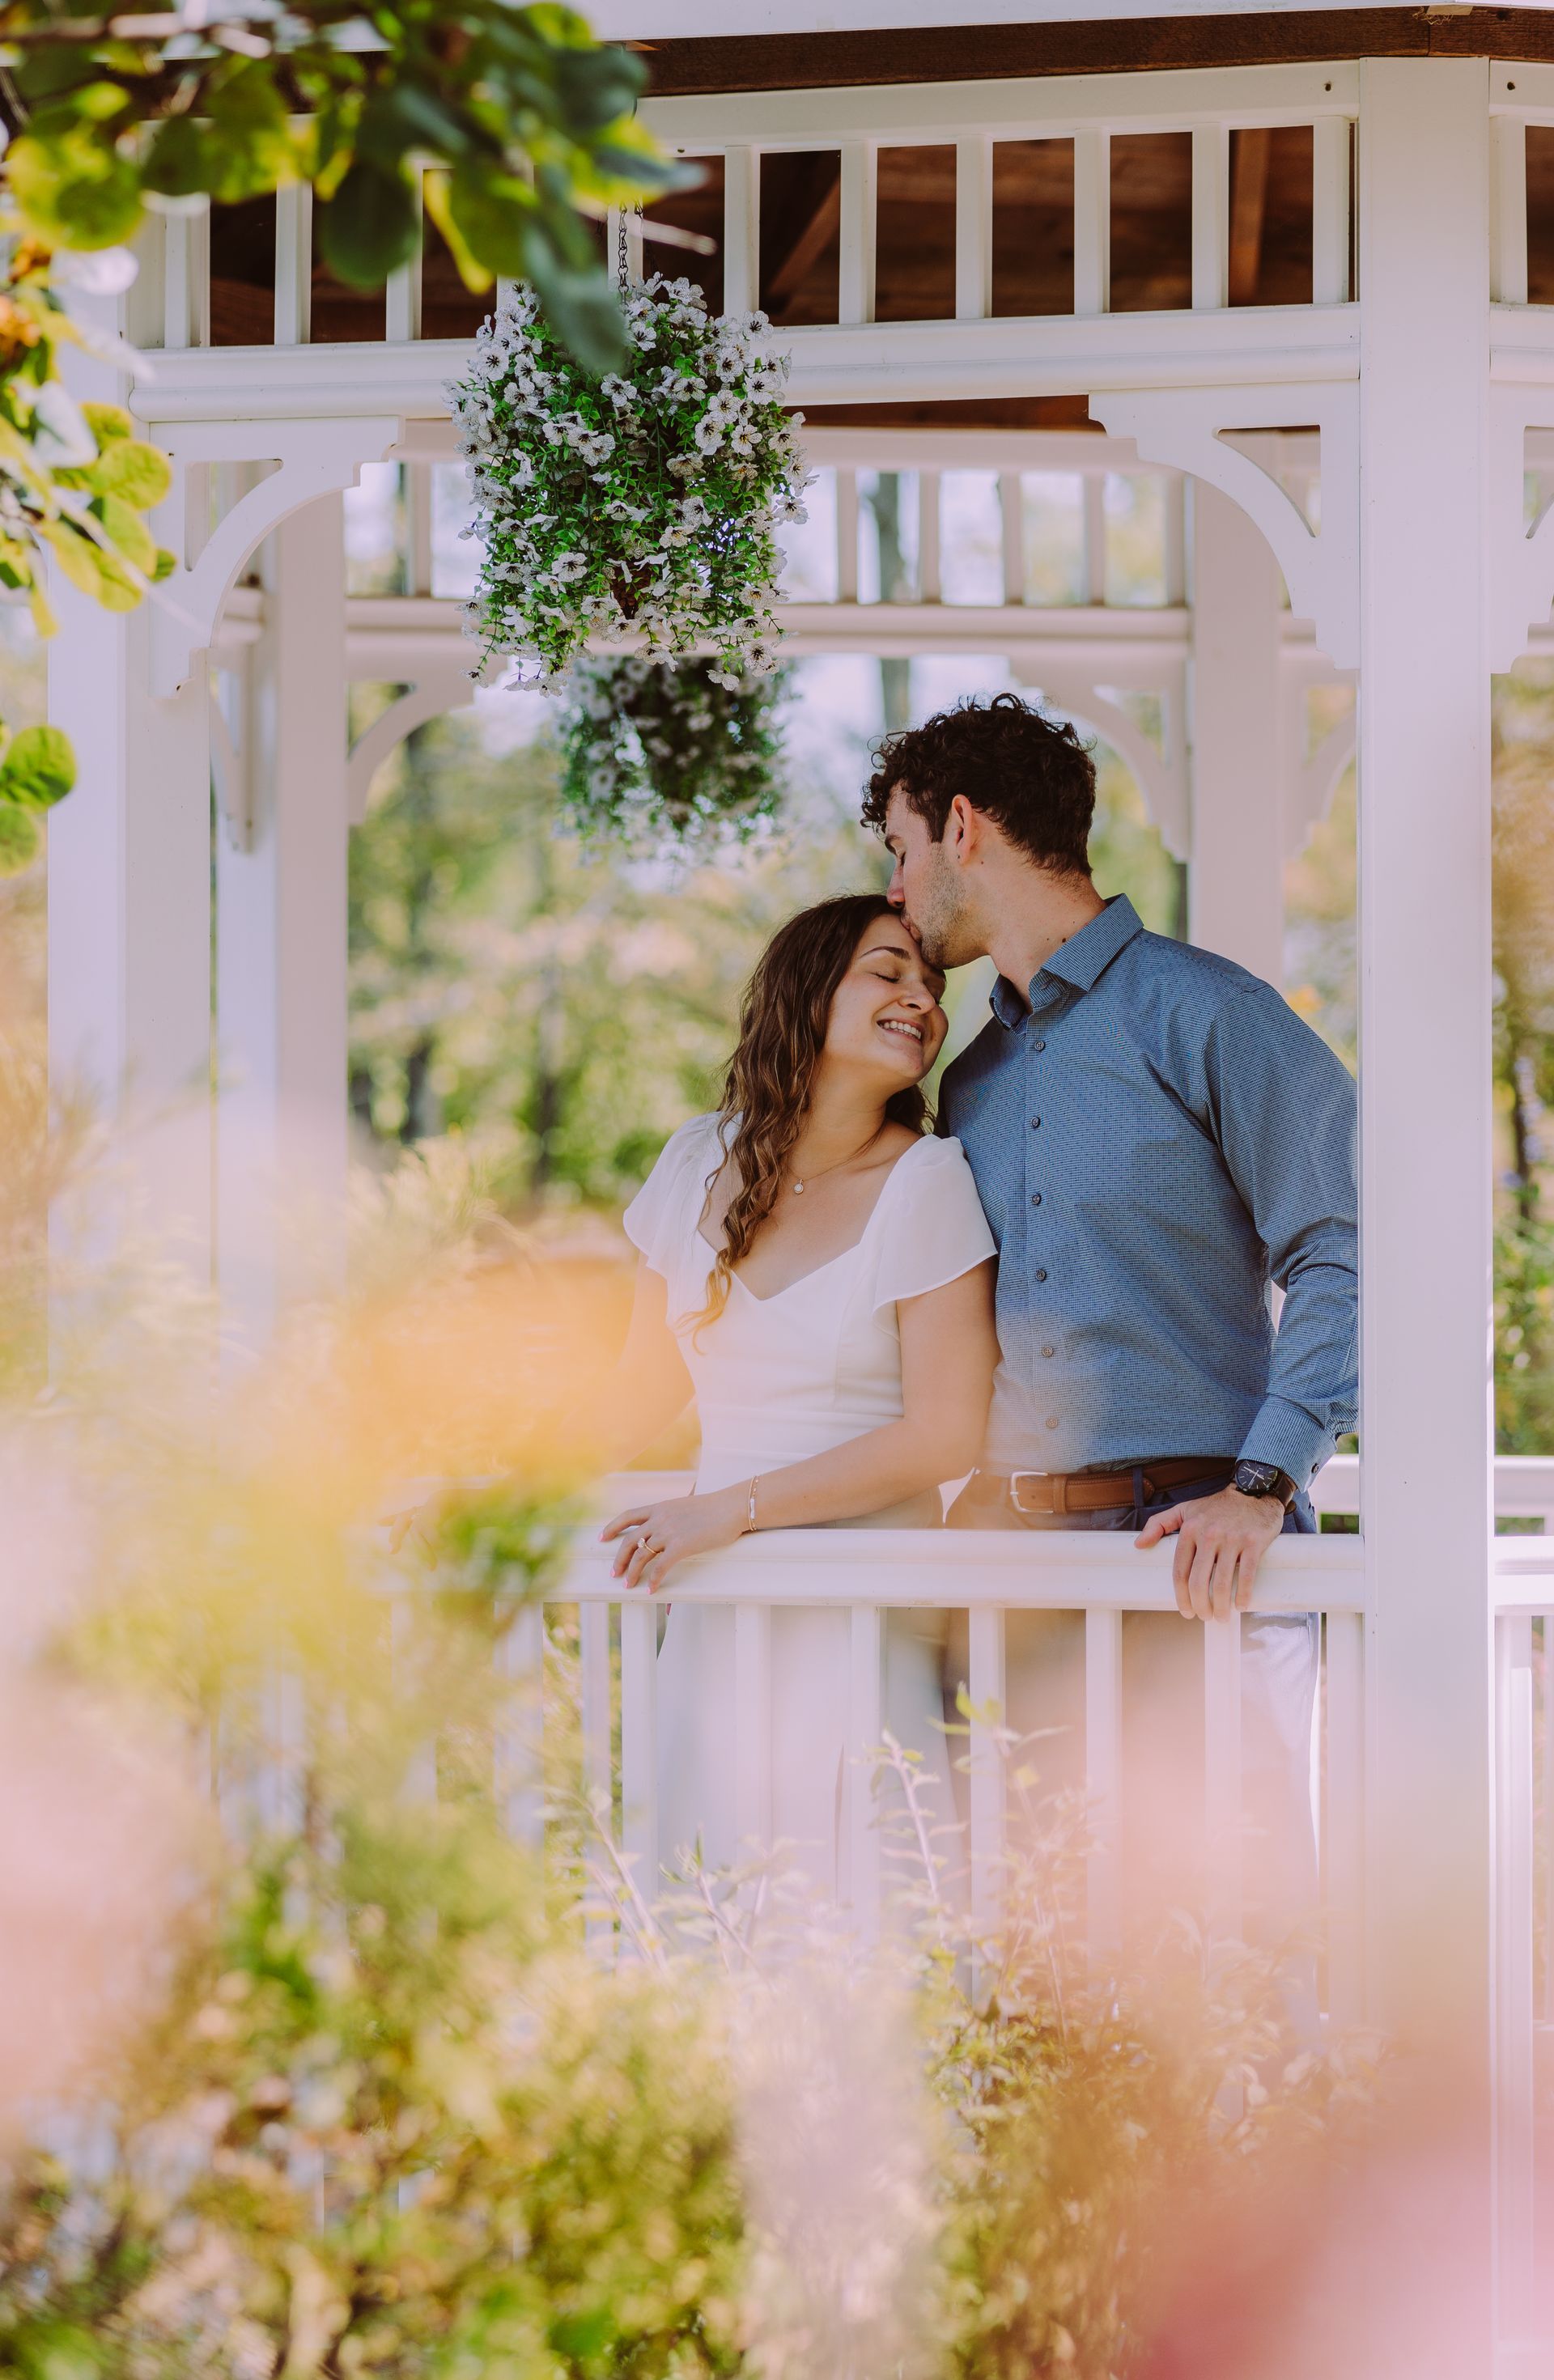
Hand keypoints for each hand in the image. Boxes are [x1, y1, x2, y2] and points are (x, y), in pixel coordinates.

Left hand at [600, 1487, 745, 1592]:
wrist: (731, 1507)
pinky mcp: (681, 1546)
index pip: (627, 1516)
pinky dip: (653, 1580)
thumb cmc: (714, 1508)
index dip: (611, 1527)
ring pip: (641, 1555)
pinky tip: (651, 1589)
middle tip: (614, 1573)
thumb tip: (667, 1525)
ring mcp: (669, 1532)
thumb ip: (672, 1515)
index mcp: (659, 1508)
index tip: (602, 1538)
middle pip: (629, 1540)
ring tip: (628, 1585)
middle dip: (619, 1559)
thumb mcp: (685, 1506)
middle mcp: (660, 1519)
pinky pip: (661, 1567)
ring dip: (632, 1573)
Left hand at [1134, 1486, 1284, 1621]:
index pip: (1180, 1571)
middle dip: (1200, 1606)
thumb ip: (1159, 1524)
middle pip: (1198, 1582)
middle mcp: (1209, 1534)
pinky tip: (1240, 1605)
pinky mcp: (1253, 1543)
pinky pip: (1246, 1575)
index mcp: (1190, 1529)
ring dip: (1221, 1606)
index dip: (1181, 1597)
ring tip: (1221, 1616)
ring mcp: (1232, 1539)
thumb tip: (1138, 1544)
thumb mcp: (1185, 1510)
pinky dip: (1242, 1595)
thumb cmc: (1217, 1506)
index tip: (1186, 1610)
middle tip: (1204, 1616)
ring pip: (1222, 1583)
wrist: (1254, 1491)